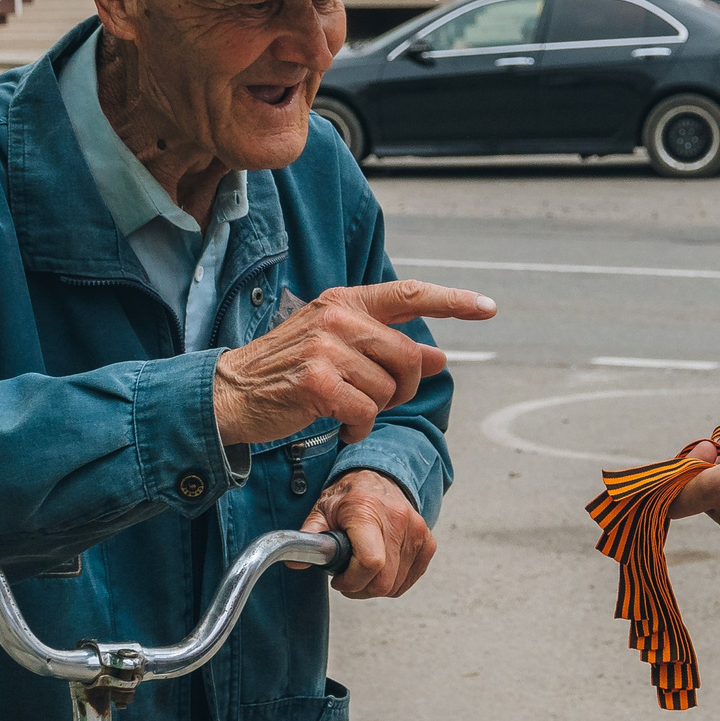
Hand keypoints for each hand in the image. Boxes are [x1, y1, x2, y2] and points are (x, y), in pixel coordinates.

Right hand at [213, 280, 494, 445]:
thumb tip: (440, 355)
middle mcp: (337, 318)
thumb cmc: (289, 371)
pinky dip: (358, 427)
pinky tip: (338, 424)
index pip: (410, 293)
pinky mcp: (316, 381)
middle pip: (407, 357)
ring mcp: (325, 347)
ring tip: (345, 409)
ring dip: (374, 410)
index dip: (453, 301)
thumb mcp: (340, 349)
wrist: (231, 393)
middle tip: (375, 399)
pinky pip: (366, 411)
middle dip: (403, 388)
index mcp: (346, 302)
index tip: (488, 308)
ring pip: (388, 388)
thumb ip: (390, 348)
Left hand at [297, 469, 435, 598]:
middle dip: (360, 589)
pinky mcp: (427, 542)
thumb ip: (307, 537)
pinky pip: (409, 579)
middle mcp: (397, 520)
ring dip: (375, 587)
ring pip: (396, 585)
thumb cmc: (349, 497)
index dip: (351, 581)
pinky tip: (380, 569)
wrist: (379, 478)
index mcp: (367, 511)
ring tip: (362, 569)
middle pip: (383, 581)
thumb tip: (294, 561)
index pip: (370, 562)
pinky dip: (393, 582)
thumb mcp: (321, 510)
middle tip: (347, 578)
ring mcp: (416, 532)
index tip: (338, 578)